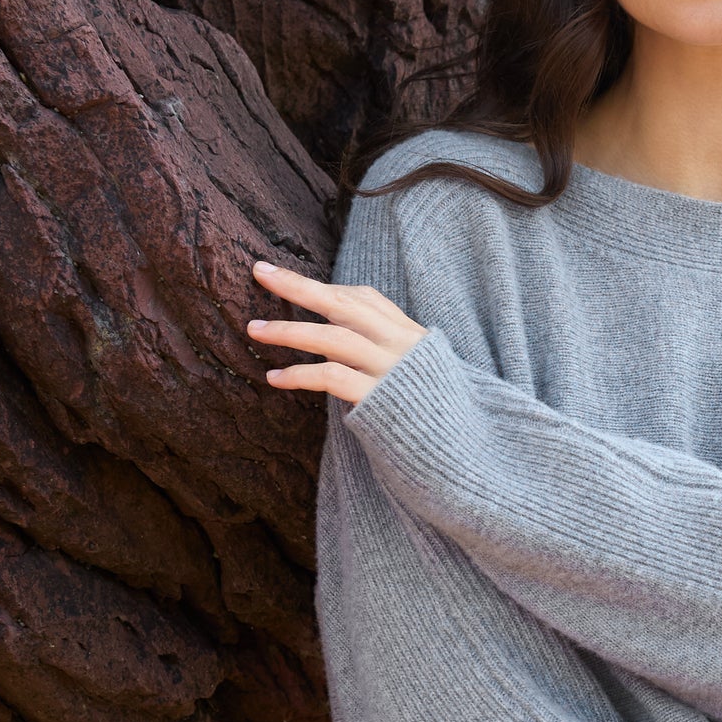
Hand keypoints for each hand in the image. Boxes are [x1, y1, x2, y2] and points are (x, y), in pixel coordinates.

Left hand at [248, 261, 426, 405]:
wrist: (466, 449)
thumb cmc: (438, 415)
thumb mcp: (424, 372)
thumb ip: (393, 354)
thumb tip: (354, 346)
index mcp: (410, 335)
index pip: (366, 299)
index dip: (327, 289)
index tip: (289, 279)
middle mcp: (401, 345)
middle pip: (343, 304)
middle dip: (299, 286)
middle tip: (260, 272)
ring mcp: (390, 371)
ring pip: (332, 337)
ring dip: (289, 330)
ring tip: (255, 329)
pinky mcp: (378, 399)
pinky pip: (332, 377)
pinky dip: (299, 374)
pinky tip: (275, 377)